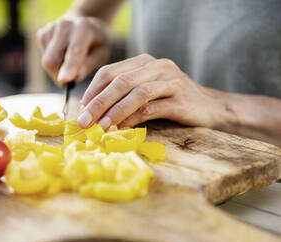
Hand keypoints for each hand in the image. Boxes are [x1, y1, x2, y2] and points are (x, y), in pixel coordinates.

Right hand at [36, 16, 109, 84]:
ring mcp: (50, 28)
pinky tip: (62, 55)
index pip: (74, 50)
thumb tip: (75, 76)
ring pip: (46, 61)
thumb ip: (89, 65)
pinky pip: (43, 56)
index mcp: (84, 28)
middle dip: (59, 74)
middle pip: (52, 59)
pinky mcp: (42, 34)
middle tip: (71, 79)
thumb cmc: (96, 44)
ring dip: (57, 69)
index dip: (69, 66)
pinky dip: (52, 62)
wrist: (85, 26)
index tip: (64, 80)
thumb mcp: (102, 54)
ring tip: (70, 63)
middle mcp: (64, 25)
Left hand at [78, 54, 233, 129]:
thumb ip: (123, 97)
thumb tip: (93, 113)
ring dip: (115, 111)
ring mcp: (170, 80)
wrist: (209, 107)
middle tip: (84, 121)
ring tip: (101, 127)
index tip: (81, 110)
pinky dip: (134, 119)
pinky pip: (152, 108)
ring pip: (136, 93)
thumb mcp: (145, 93)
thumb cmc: (171, 101)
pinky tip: (122, 129)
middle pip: (120, 81)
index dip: (93, 91)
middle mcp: (157, 66)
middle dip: (98, 102)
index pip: (110, 72)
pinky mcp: (181, 98)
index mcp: (144, 62)